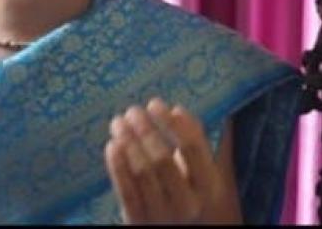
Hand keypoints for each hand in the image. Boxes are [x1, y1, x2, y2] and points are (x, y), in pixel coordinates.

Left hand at [104, 98, 225, 223]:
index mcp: (209, 185)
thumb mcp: (201, 173)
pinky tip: (112, 145)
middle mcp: (188, 202)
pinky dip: (117, 166)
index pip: (193, 147)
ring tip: (118, 123)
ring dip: (128, 142)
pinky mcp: (139, 223)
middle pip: (163, 158)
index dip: (173, 122)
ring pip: (142, 173)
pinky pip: (126, 191)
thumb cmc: (188, 195)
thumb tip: (174, 110)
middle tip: (132, 111)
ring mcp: (162, 215)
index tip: (155, 104)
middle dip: (146, 130)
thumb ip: (195, 141)